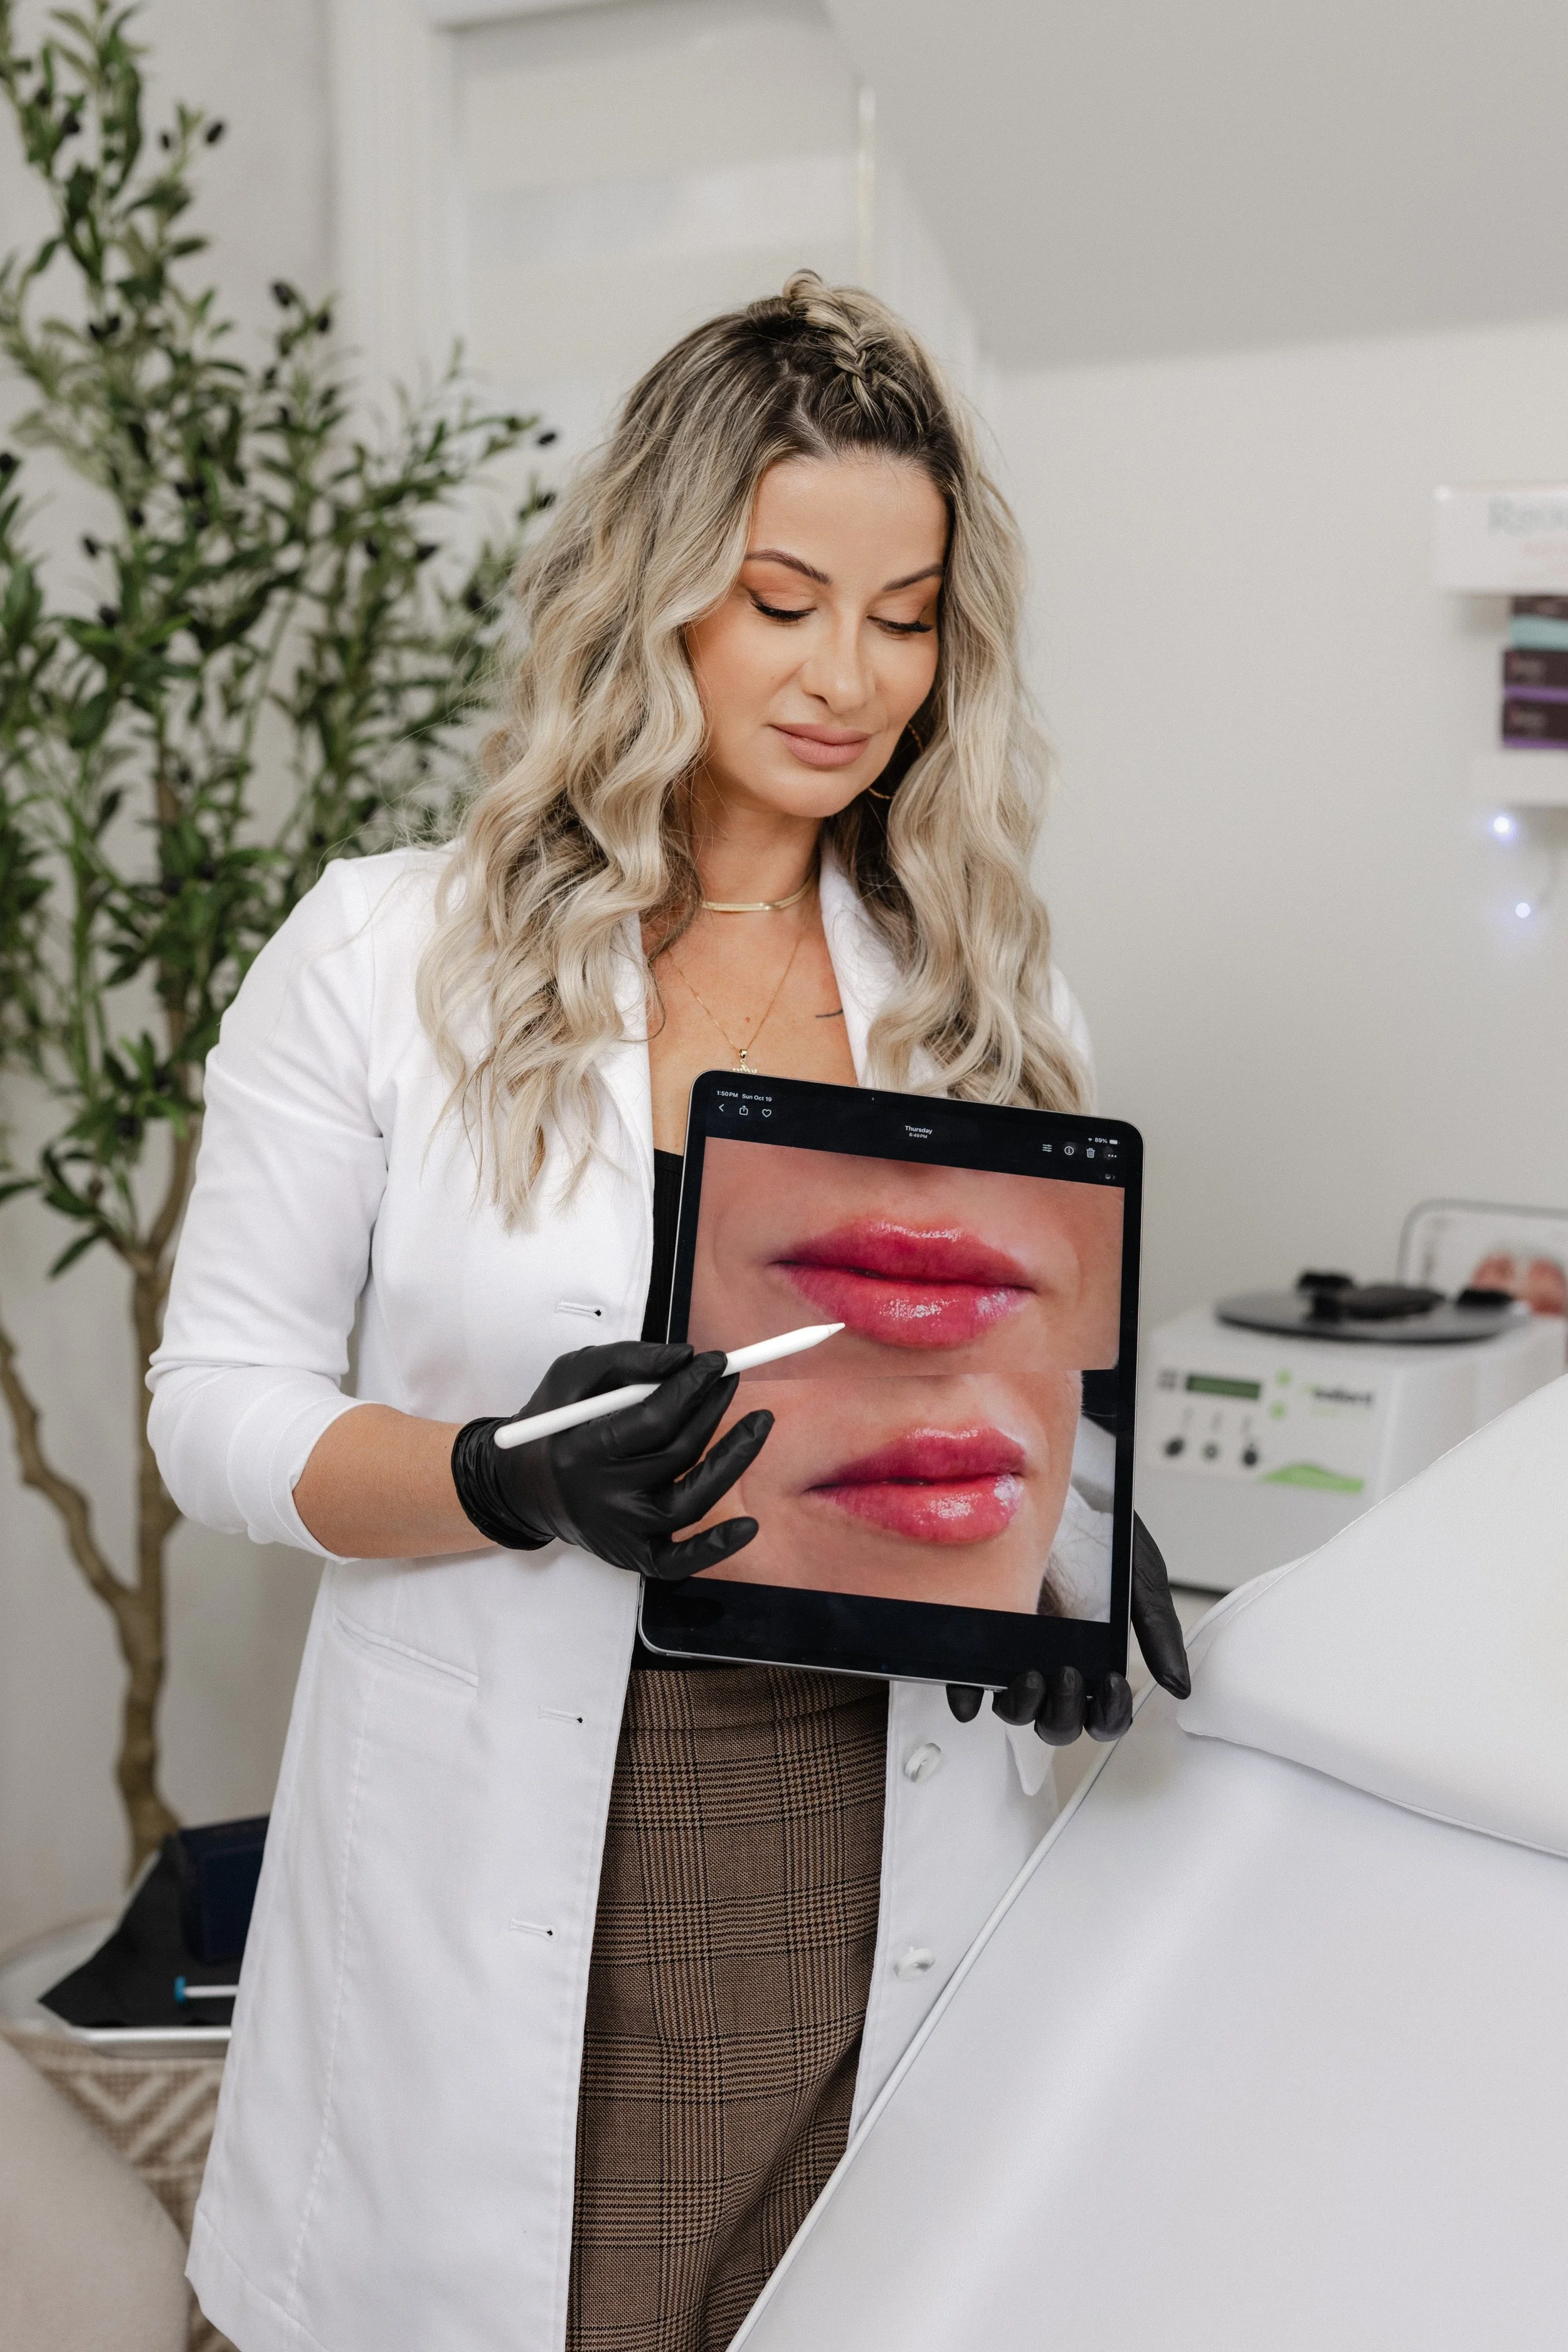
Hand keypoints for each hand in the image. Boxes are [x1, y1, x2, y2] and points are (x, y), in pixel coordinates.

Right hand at [450, 1340, 772, 1581]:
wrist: (525, 1486)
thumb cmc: (556, 1423)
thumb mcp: (574, 1375)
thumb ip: (628, 1361)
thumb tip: (688, 1356)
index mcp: (580, 1451)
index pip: (651, 1421)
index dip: (691, 1388)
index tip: (717, 1361)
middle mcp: (601, 1499)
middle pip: (675, 1456)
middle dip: (712, 1410)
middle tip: (734, 1380)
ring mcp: (620, 1533)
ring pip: (689, 1504)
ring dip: (731, 1461)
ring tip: (760, 1422)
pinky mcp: (634, 1557)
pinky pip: (681, 1560)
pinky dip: (716, 1547)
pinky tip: (749, 1525)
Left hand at [945, 1514, 1191, 1741]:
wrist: (1059, 1486)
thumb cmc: (1099, 1531)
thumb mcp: (1139, 1577)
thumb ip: (1158, 1630)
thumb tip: (1178, 1685)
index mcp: (1093, 1655)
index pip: (1101, 1713)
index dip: (1109, 1714)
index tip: (1110, 1682)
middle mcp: (1053, 1659)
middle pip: (1056, 1721)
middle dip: (1063, 1713)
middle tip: (1065, 1673)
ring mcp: (1014, 1649)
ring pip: (1014, 1707)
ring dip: (1022, 1705)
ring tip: (1029, 1673)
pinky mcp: (976, 1634)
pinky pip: (965, 1679)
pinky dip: (966, 1695)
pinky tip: (972, 1691)